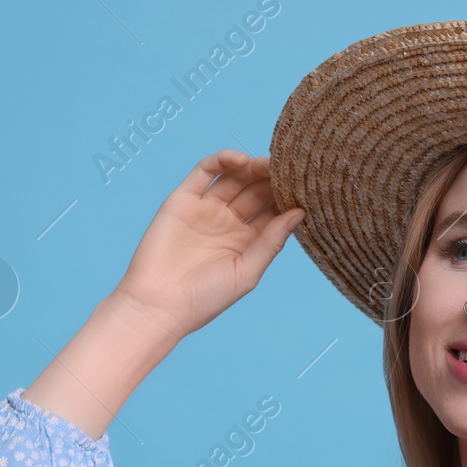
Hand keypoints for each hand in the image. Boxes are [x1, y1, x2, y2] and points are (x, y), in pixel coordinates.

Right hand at [106, 149, 305, 342]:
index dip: (288, 199)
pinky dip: (223, 160)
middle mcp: (227, 223)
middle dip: (273, 180)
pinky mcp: (183, 200)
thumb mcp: (247, 272)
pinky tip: (242, 160)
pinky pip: (205, 172)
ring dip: (254, 168)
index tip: (308, 188)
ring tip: (271, 163)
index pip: (273, 212)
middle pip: (256, 191)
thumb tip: (300, 212)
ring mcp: (205, 209)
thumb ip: (272, 241)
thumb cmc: (204, 299)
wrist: (158, 306)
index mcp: (246, 242)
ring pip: (235, 178)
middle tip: (292, 168)